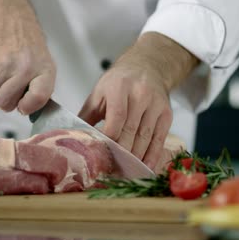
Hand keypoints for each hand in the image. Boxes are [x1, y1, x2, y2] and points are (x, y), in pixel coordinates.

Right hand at [0, 0, 55, 114]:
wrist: (8, 19)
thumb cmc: (28, 45)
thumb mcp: (44, 64)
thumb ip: (39, 89)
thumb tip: (27, 110)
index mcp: (43, 70)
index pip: (38, 97)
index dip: (28, 107)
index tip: (23, 106)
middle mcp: (23, 68)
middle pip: (6, 103)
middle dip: (6, 102)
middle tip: (10, 92)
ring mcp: (3, 65)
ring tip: (3, 78)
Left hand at [79, 32, 197, 169]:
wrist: (147, 66)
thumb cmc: (119, 81)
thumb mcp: (99, 92)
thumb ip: (86, 115)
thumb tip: (72, 137)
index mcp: (119, 87)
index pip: (116, 118)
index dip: (110, 139)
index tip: (101, 155)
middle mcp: (140, 95)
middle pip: (131, 131)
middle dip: (121, 153)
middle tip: (111, 170)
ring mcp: (155, 105)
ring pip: (145, 138)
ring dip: (135, 158)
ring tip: (125, 173)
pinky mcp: (166, 114)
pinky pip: (159, 139)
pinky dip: (152, 155)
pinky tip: (145, 168)